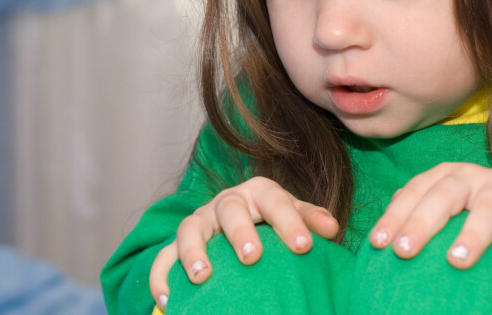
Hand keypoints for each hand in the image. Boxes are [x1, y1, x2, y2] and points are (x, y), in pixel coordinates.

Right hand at [149, 176, 338, 309]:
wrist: (242, 221)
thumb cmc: (273, 223)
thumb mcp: (294, 216)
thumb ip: (310, 220)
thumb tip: (331, 229)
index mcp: (259, 192)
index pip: (275, 201)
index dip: (289, 221)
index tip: (304, 247)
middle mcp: (227, 202)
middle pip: (231, 210)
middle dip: (241, 232)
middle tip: (252, 257)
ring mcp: (200, 221)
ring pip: (190, 228)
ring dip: (193, 251)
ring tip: (201, 277)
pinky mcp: (178, 242)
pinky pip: (163, 257)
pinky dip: (161, 276)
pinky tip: (168, 300)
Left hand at [369, 162, 491, 276]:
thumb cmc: (477, 216)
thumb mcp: (450, 211)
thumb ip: (421, 219)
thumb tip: (384, 245)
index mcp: (444, 176)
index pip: (414, 192)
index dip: (394, 216)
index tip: (378, 243)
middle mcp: (471, 175)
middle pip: (443, 195)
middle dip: (421, 222)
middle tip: (404, 250)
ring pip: (486, 207)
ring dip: (471, 234)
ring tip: (457, 262)